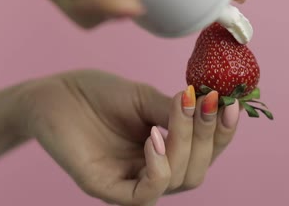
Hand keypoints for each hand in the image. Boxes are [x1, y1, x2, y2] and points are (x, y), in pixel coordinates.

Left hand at [18, 70, 240, 204]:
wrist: (56, 93)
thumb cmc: (100, 94)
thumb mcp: (145, 98)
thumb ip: (175, 112)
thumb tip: (210, 107)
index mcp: (167, 150)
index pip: (206, 153)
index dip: (222, 133)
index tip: (231, 106)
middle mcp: (154, 170)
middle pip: (197, 172)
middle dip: (206, 137)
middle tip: (203, 103)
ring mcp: (131, 181)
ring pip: (178, 181)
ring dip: (185, 146)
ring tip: (177, 112)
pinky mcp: (107, 187)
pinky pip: (144, 194)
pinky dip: (158, 168)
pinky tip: (154, 137)